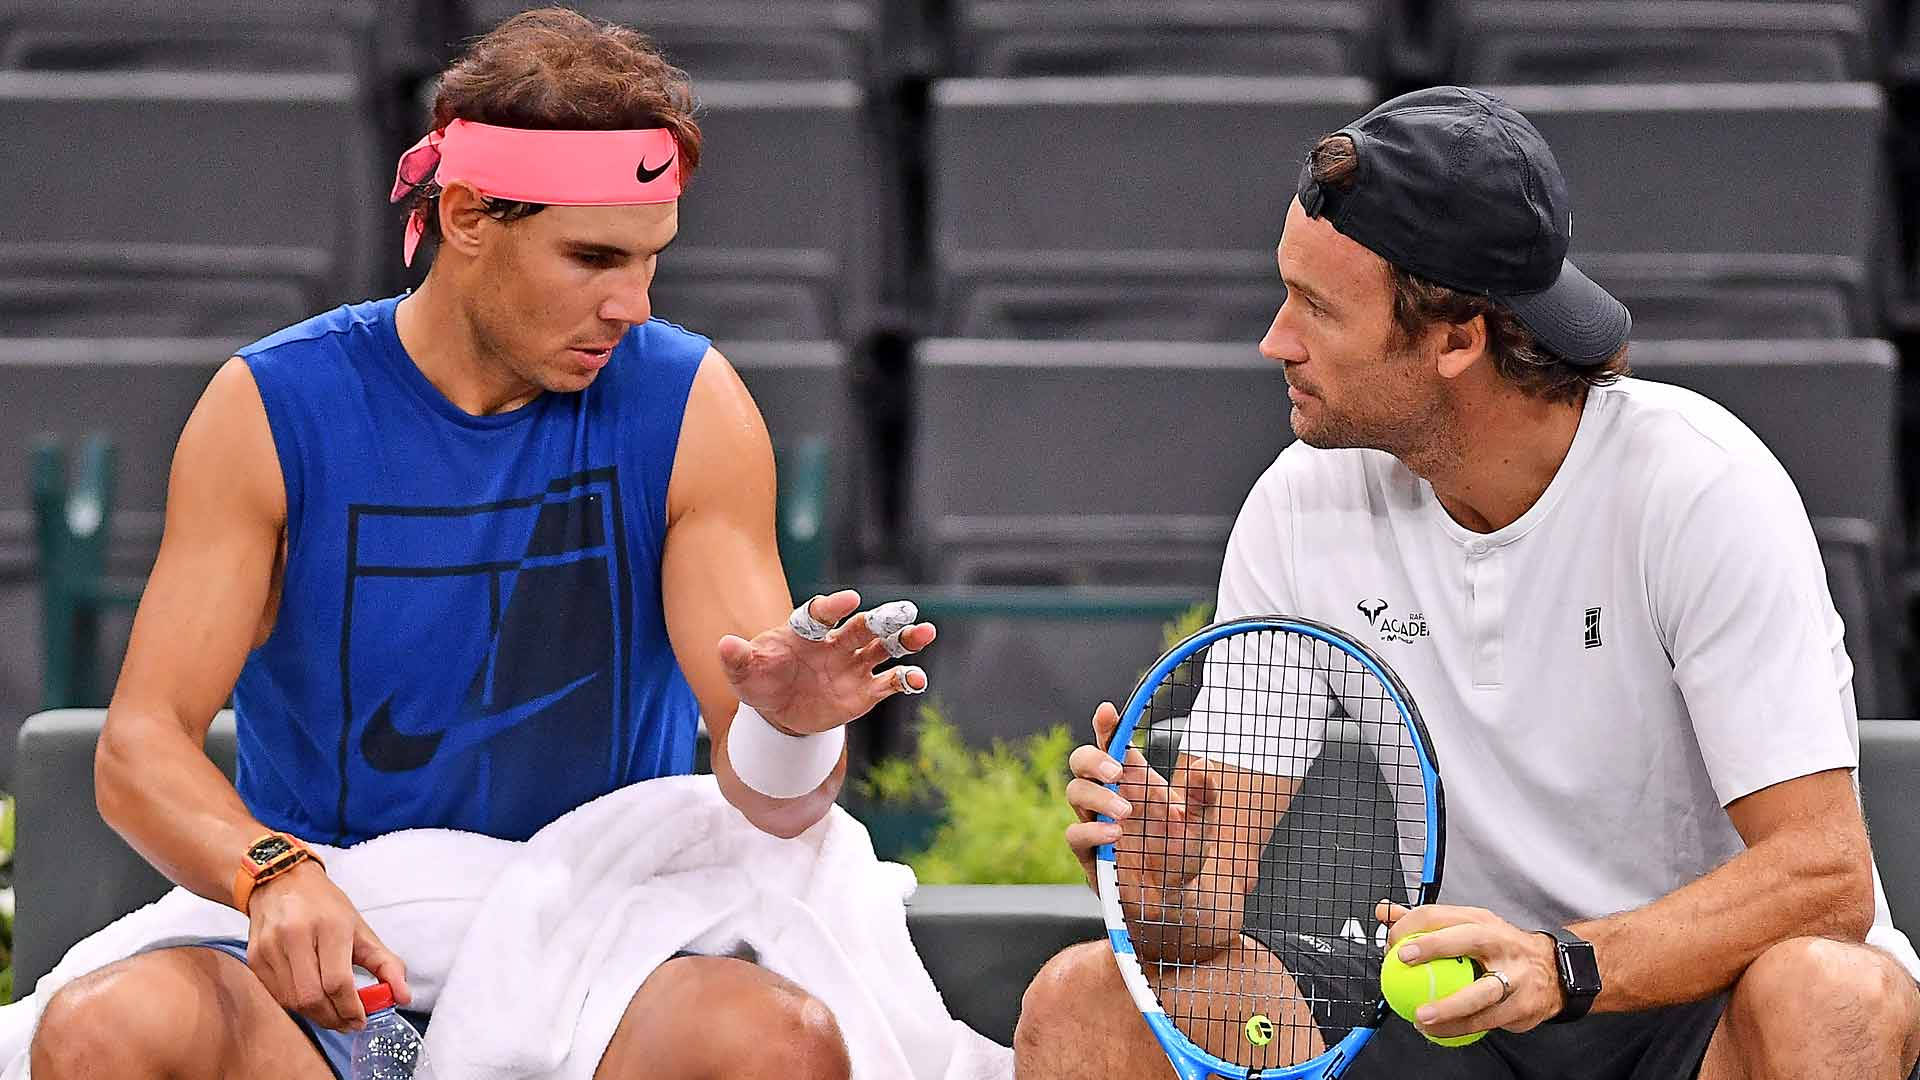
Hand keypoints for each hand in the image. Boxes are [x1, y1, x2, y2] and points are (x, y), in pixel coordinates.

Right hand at [247, 861, 411, 1031]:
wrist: (281, 882)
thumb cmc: (325, 906)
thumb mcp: (361, 929)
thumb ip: (386, 964)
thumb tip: (403, 996)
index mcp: (329, 925)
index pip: (338, 982)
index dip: (351, 1008)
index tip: (361, 1019)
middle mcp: (296, 935)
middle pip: (312, 997)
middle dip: (334, 1018)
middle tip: (348, 1022)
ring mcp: (271, 947)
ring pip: (293, 1001)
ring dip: (316, 1015)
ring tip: (332, 1011)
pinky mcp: (255, 957)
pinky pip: (277, 995)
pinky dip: (297, 1005)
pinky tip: (311, 998)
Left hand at [716, 590, 935, 735]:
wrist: (779, 712)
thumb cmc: (760, 683)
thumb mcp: (743, 674)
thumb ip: (736, 659)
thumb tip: (724, 645)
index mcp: (804, 632)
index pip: (819, 614)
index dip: (833, 606)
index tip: (849, 600)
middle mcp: (834, 643)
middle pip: (861, 627)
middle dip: (881, 619)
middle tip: (903, 610)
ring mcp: (852, 665)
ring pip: (884, 648)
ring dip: (905, 639)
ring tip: (925, 632)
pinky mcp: (865, 691)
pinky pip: (889, 683)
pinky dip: (905, 679)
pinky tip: (918, 680)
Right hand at [1065, 702, 1213, 891]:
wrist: (1173, 899)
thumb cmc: (1181, 854)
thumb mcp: (1202, 824)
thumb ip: (1204, 796)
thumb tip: (1204, 764)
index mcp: (1134, 780)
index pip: (1113, 744)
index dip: (1106, 725)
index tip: (1108, 711)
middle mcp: (1111, 796)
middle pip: (1082, 761)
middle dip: (1093, 759)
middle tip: (1116, 773)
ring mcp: (1096, 822)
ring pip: (1075, 791)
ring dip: (1097, 797)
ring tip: (1125, 814)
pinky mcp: (1089, 852)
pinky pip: (1076, 833)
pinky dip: (1091, 831)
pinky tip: (1114, 835)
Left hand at [1376, 902, 1565, 1038]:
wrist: (1555, 971)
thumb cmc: (1502, 949)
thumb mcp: (1469, 928)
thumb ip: (1426, 923)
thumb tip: (1387, 913)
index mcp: (1481, 921)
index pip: (1441, 915)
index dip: (1411, 926)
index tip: (1392, 943)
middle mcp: (1501, 943)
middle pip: (1466, 941)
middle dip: (1432, 946)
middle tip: (1402, 960)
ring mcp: (1515, 975)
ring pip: (1479, 993)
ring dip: (1448, 1007)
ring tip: (1421, 1016)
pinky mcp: (1522, 1005)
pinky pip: (1486, 1021)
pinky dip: (1459, 1028)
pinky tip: (1437, 1031)